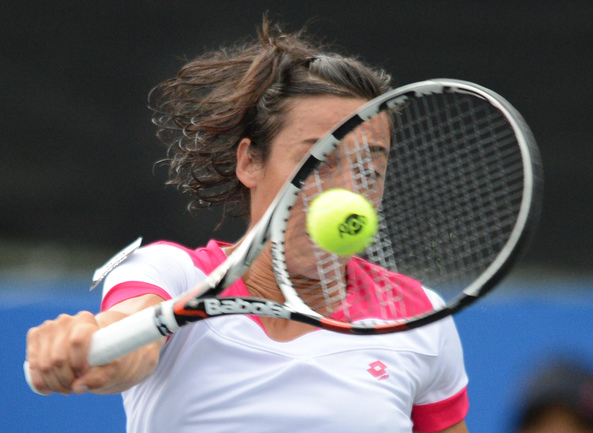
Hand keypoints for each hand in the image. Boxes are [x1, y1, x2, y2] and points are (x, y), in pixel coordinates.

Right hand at [25, 295, 165, 394]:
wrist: (107, 344)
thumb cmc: (116, 355)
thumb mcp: (119, 367)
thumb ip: (104, 376)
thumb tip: (78, 387)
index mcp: (90, 320)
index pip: (77, 340)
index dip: (79, 362)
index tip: (85, 373)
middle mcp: (68, 320)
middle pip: (58, 357)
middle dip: (65, 379)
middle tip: (75, 388)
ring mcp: (50, 327)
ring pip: (43, 362)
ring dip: (52, 382)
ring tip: (66, 388)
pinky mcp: (38, 336)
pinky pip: (32, 361)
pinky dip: (39, 379)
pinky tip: (49, 387)